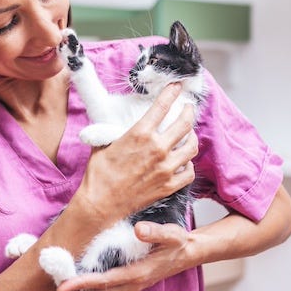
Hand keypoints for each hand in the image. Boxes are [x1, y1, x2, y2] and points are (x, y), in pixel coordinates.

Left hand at [41, 221, 194, 290]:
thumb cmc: (176, 242)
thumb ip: (156, 232)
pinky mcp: (124, 287)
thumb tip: (139, 229)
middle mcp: (130, 285)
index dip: (82, 284)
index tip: (62, 286)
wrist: (186, 255)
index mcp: (137, 273)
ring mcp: (126, 289)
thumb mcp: (172, 234)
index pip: (105, 281)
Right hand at [74, 84, 198, 220]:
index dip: (172, 93)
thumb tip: (112, 119)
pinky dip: (188, 165)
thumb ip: (112, 128)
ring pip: (192, 147)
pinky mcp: (169, 186)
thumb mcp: (103, 143)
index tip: (176, 87)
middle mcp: (157, 149)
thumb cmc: (99, 175)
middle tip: (188, 108)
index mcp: (140, 134)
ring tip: (189, 134)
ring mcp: (165, 168)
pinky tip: (183, 162)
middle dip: (188, 111)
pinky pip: (189, 172)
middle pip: (185, 124)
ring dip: (192, 137)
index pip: (162, 106)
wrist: (100, 204)